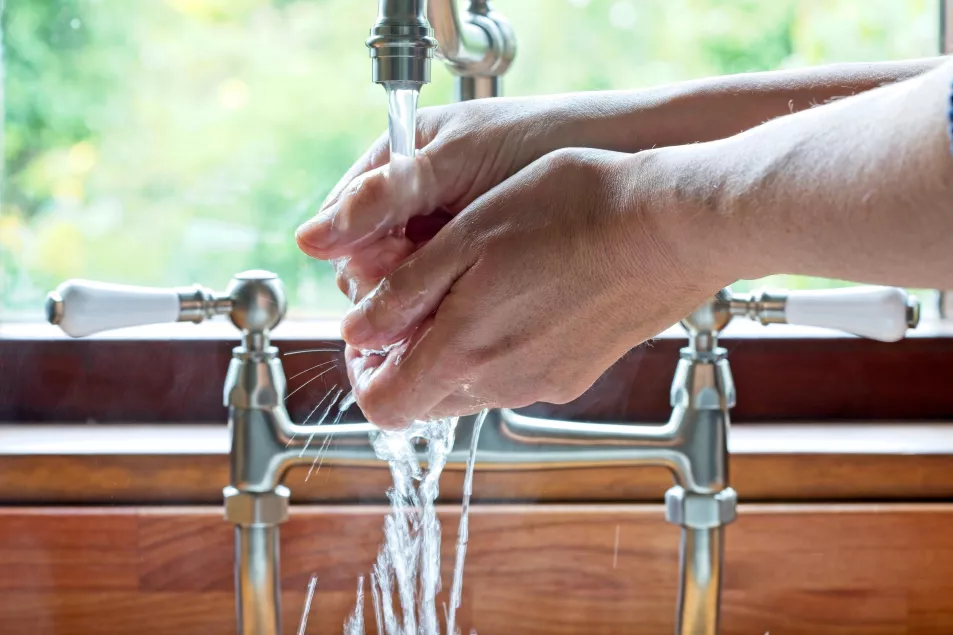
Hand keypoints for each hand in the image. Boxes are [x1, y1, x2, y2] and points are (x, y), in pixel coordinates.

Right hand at [294, 96, 611, 301]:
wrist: (614, 152)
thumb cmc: (536, 137)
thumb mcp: (457, 159)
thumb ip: (389, 193)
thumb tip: (309, 240)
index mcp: (398, 170)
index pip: (348, 228)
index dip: (359, 256)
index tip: (385, 274)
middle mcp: (415, 210)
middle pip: (371, 269)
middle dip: (390, 286)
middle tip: (426, 291)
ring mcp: (445, 241)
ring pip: (406, 293)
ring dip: (418, 306)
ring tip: (451, 305)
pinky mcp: (476, 269)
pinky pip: (444, 302)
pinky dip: (450, 311)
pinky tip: (470, 314)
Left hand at [337, 148, 738, 428]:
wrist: (674, 223)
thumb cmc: (575, 211)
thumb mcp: (470, 235)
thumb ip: (405, 291)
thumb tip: (358, 330)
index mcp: (467, 350)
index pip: (386, 407)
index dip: (365, 373)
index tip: (371, 332)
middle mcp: (504, 383)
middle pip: (427, 399)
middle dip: (409, 355)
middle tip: (419, 294)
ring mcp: (546, 382)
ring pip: (472, 385)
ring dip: (456, 347)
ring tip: (474, 282)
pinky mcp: (579, 373)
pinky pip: (517, 374)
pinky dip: (501, 345)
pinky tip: (523, 291)